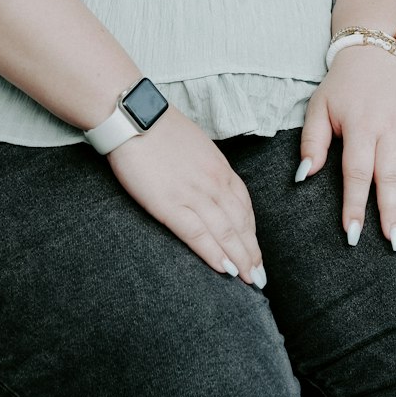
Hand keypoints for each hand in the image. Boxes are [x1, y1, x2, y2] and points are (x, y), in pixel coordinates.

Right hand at [108, 108, 264, 285]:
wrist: (134, 116)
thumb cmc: (159, 129)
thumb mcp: (195, 145)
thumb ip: (206, 168)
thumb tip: (211, 186)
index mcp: (219, 166)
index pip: (244, 204)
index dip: (252, 231)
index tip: (256, 251)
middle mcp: (213, 181)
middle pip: (240, 222)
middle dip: (251, 252)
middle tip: (260, 277)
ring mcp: (193, 193)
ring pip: (225, 231)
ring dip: (240, 258)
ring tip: (249, 279)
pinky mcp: (169, 204)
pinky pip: (198, 234)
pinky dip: (213, 253)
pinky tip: (223, 269)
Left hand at [298, 45, 395, 248]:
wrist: (375, 48)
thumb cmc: (342, 84)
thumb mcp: (319, 106)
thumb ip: (312, 142)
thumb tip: (303, 177)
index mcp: (360, 124)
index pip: (356, 172)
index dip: (354, 205)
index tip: (353, 235)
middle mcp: (389, 124)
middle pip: (391, 175)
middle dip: (392, 212)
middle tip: (394, 243)